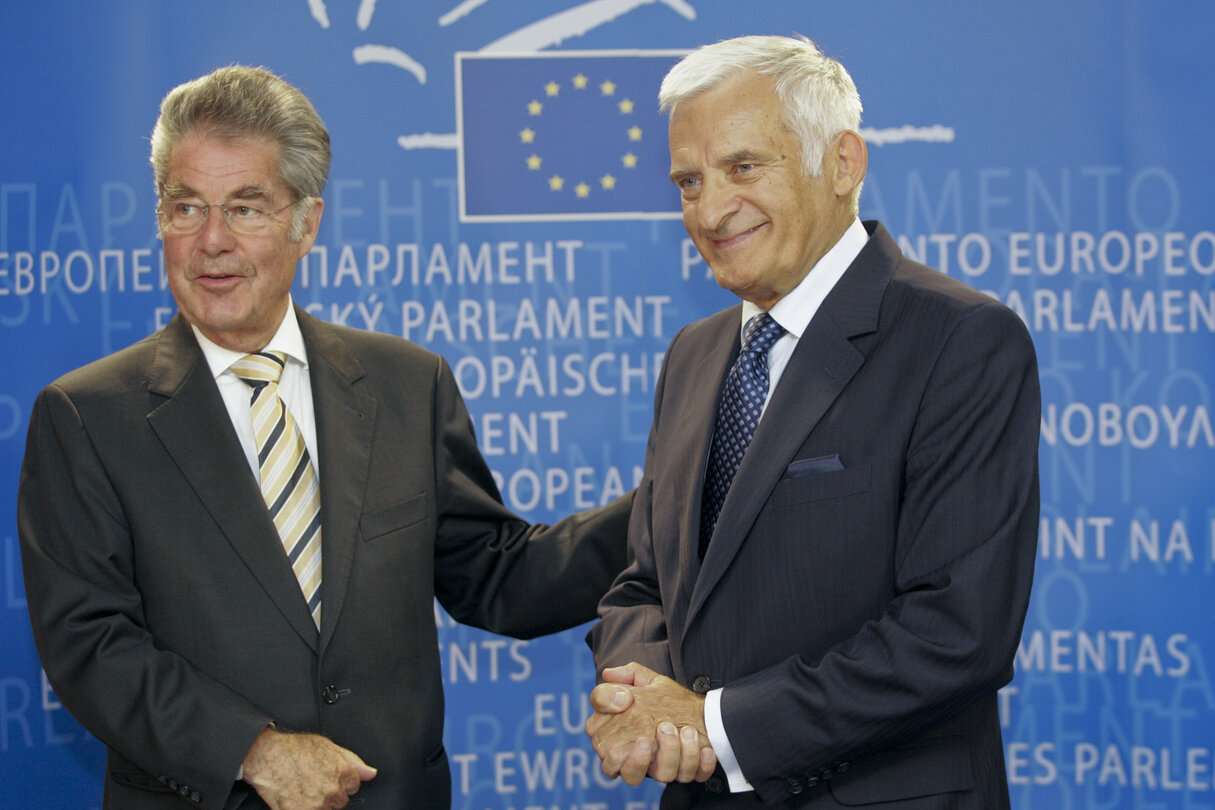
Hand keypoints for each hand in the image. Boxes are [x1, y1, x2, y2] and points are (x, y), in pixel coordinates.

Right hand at [242, 728, 376, 809]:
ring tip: (304, 789)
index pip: (353, 786)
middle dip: (330, 794)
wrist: (267, 756)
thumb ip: (353, 761)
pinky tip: (296, 798)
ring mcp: (317, 804)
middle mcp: (333, 790)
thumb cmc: (294, 748)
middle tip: (313, 783)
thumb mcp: (328, 746)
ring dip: (317, 803)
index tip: (328, 777)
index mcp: (343, 773)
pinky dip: (304, 808)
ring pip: (326, 809)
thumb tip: (370, 773)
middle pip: (340, 801)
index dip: (341, 781)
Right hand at [586, 663, 717, 784]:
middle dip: (643, 756)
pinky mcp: (690, 771)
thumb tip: (608, 674)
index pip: (606, 756)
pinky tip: (705, 748)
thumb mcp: (647, 682)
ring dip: (674, 754)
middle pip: (631, 773)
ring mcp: (667, 768)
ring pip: (662, 776)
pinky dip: (700, 763)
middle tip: (662, 727)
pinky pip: (694, 776)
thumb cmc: (668, 700)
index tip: (626, 716)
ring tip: (685, 730)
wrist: (704, 709)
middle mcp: (643, 760)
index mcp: (624, 742)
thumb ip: (626, 676)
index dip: (609, 745)